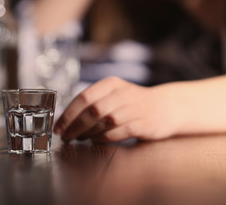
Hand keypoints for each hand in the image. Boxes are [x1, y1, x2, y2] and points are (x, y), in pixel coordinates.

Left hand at [53, 77, 185, 142]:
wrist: (166, 107)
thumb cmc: (133, 103)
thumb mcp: (114, 94)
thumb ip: (94, 102)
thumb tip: (67, 119)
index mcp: (112, 84)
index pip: (84, 97)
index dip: (68, 114)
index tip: (59, 127)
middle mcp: (123, 93)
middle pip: (93, 110)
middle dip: (75, 126)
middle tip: (66, 136)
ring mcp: (135, 108)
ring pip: (106, 121)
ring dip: (89, 132)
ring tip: (80, 138)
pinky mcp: (144, 123)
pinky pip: (119, 131)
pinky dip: (105, 138)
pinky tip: (97, 141)